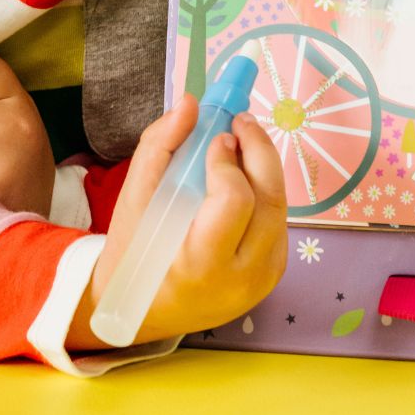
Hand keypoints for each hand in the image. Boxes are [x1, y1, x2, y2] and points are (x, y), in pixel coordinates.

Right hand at [69, 95, 287, 347]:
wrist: (143, 310)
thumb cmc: (135, 252)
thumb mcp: (134, 198)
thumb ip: (160, 145)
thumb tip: (191, 103)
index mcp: (201, 265)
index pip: (234, 203)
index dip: (229, 162)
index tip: (217, 136)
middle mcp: (241, 278)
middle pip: (269, 201)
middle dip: (259, 150)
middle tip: (241, 121)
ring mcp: (263, 280)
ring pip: (279, 208)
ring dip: (263, 169)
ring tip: (242, 144)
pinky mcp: (273, 275)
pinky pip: (278, 222)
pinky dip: (263, 192)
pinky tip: (244, 179)